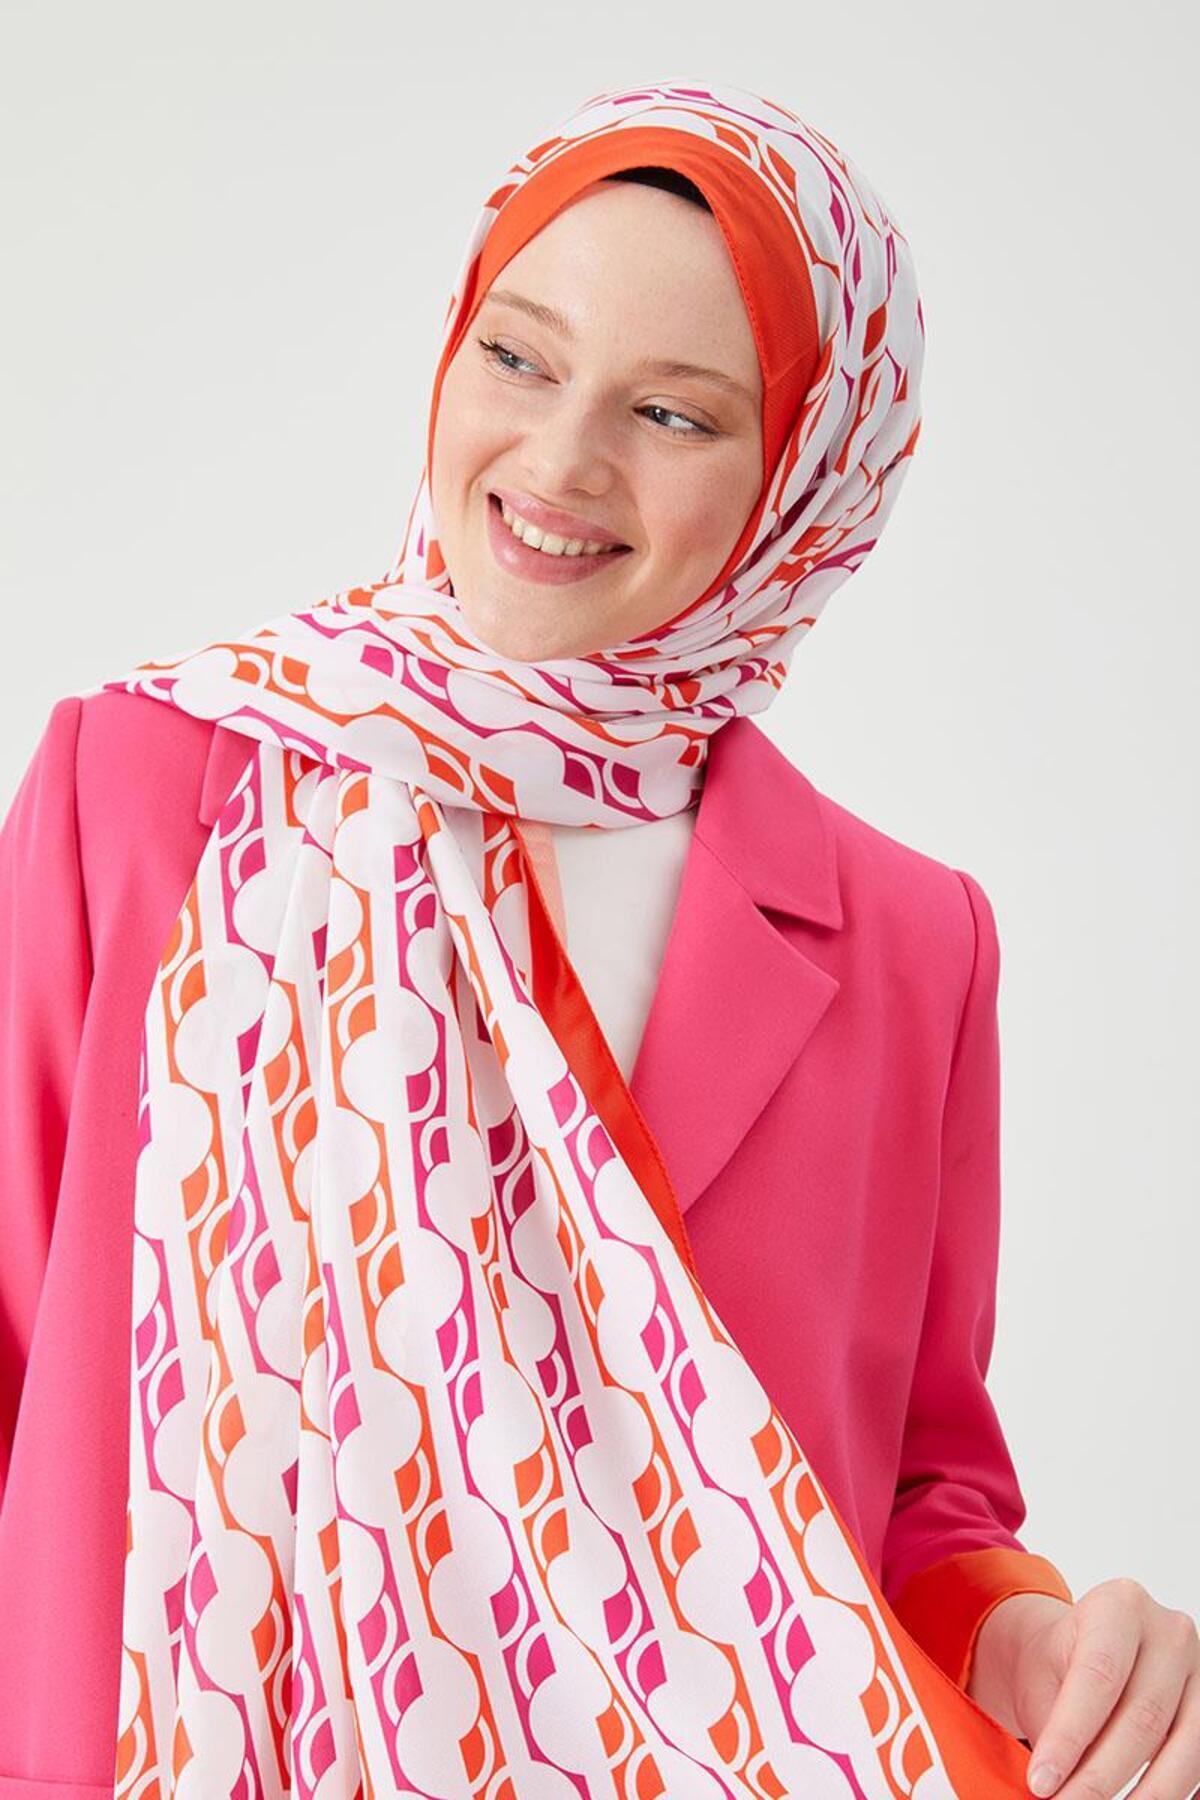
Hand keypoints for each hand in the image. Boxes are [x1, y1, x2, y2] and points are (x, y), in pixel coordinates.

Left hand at [967, 1581, 1199, 1796]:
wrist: (1082, 1653)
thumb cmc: (1059, 1664)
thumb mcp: (1043, 1678)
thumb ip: (1054, 1727)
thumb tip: (1052, 1787)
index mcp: (1120, 1605)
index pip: (1097, 1678)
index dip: (1069, 1738)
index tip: (1041, 1783)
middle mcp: (1170, 1632)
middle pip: (1141, 1719)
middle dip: (1099, 1778)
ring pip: (1183, 1749)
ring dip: (1143, 1796)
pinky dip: (1173, 1793)